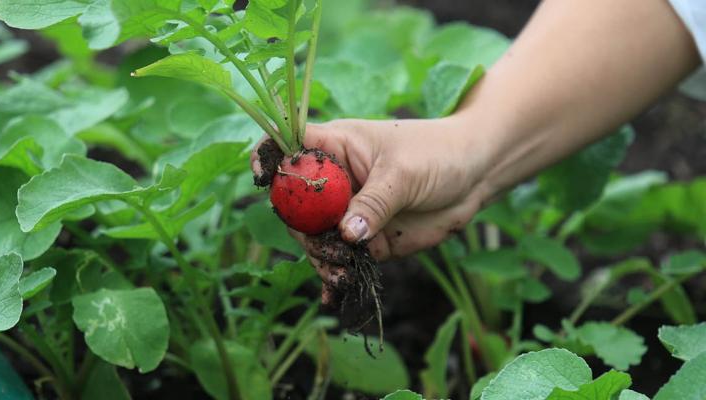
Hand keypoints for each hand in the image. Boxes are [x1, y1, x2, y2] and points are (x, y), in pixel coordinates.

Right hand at [251, 118, 492, 297]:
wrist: (475, 175)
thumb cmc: (437, 154)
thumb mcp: (404, 174)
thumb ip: (374, 203)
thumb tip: (347, 234)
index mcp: (335, 147)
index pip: (287, 146)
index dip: (268, 158)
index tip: (262, 180)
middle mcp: (333, 180)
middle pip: (295, 205)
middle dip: (303, 230)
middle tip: (329, 248)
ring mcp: (347, 211)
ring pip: (315, 238)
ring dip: (321, 258)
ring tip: (342, 274)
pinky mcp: (366, 238)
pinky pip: (341, 258)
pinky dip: (336, 275)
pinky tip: (336, 292)